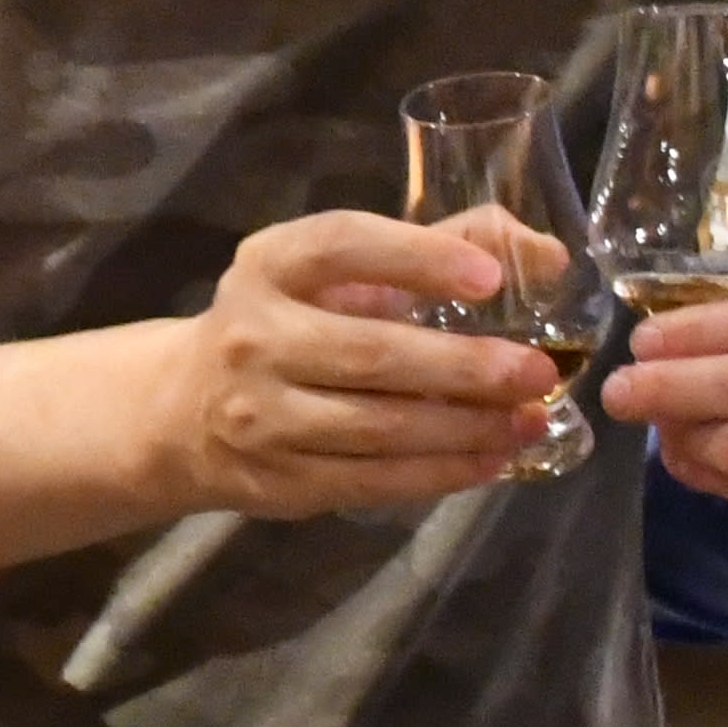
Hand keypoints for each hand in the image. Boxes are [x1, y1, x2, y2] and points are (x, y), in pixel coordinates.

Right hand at [158, 210, 563, 516]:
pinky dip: (440, 473)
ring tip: (530, 420)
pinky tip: (491, 460)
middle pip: (372, 353)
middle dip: (466, 366)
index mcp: (270, 265)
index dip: (418, 258)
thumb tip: (543, 255)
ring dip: (465, 429)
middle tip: (537, 371)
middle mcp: (255, 336)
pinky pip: (372, 481)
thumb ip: (433, 247)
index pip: (341, 245)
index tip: (490, 276)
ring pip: (378, 428)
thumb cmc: (287, 323)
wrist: (184, 410)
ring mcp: (261, 416)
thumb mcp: (336, 272)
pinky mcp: (278, 481)